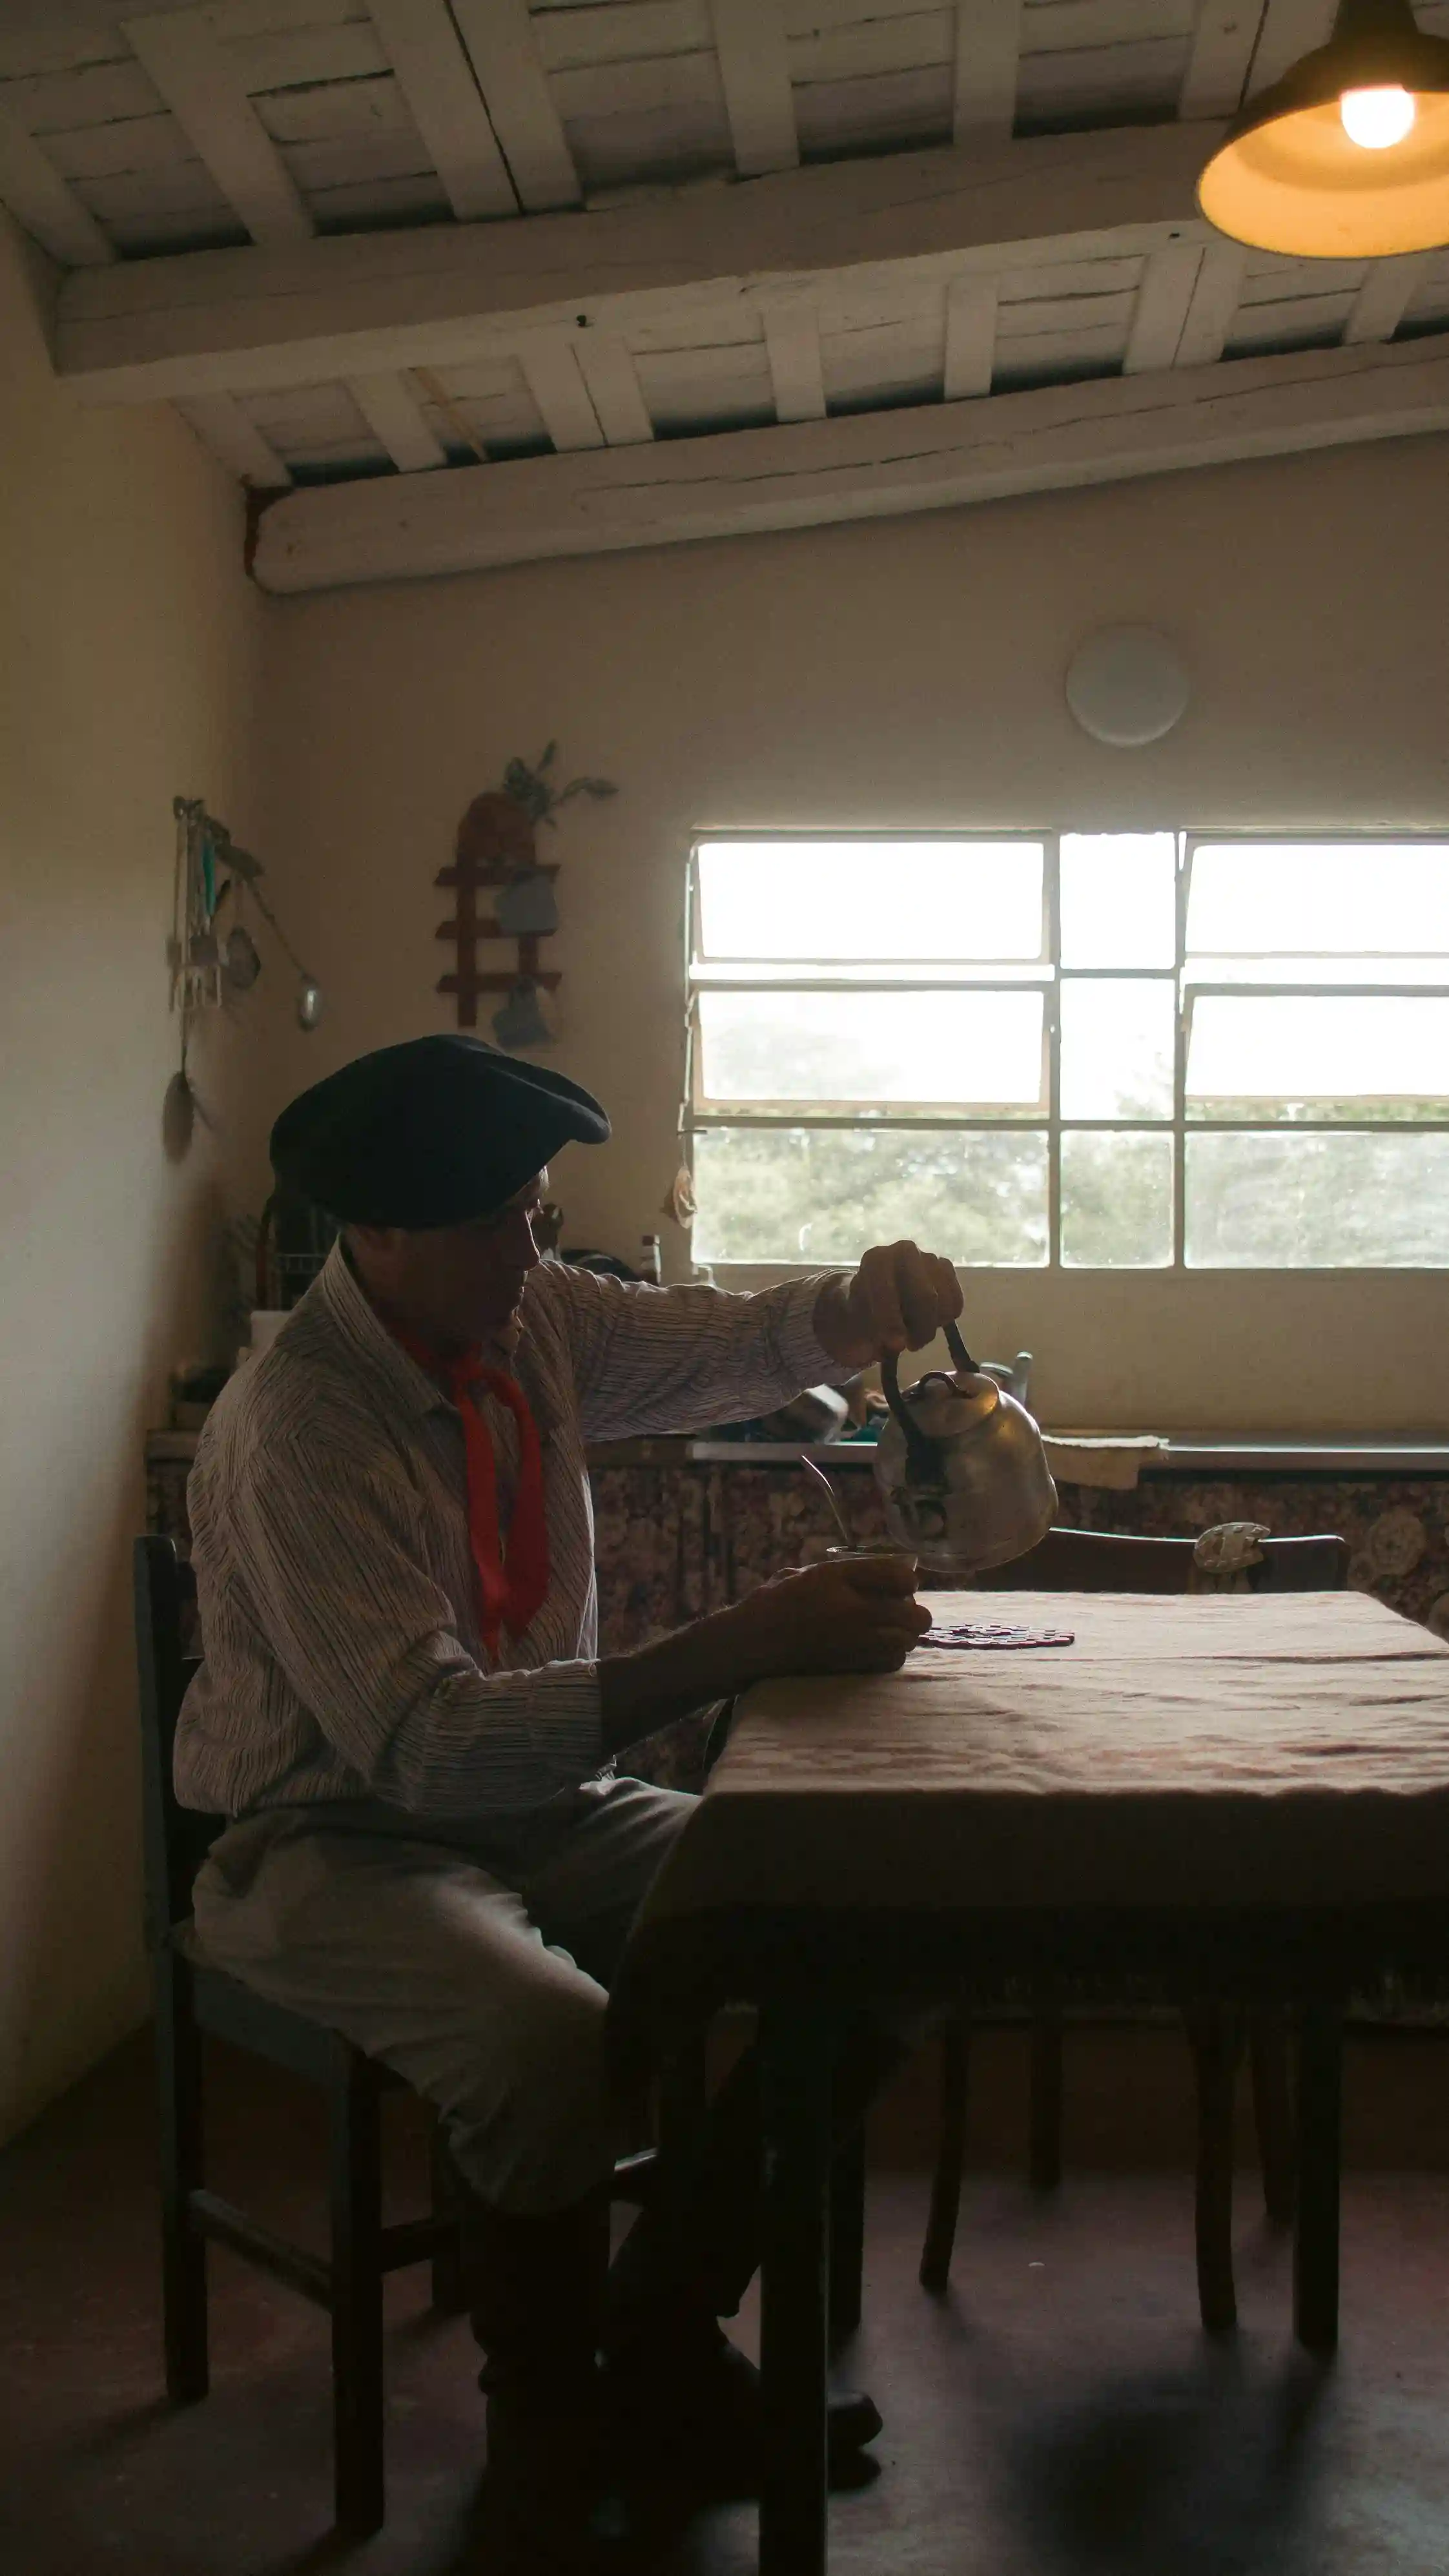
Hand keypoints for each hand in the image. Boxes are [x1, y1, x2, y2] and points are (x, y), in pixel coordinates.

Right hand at [723, 1554, 930, 1683]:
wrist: (748, 1644)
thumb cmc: (769, 1604)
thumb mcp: (800, 1574)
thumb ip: (838, 1574)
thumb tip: (875, 1574)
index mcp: (837, 1578)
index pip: (897, 1574)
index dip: (907, 1579)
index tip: (901, 1584)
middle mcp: (851, 1609)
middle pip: (912, 1612)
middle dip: (914, 1612)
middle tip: (904, 1613)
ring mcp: (852, 1641)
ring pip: (906, 1640)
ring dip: (904, 1635)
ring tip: (891, 1632)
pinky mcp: (849, 1666)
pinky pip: (891, 1662)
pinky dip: (891, 1656)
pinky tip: (879, 1651)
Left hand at [813, 1241, 963, 1368]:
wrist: (881, 1293)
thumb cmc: (868, 1307)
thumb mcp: (861, 1319)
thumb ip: (874, 1332)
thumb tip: (893, 1346)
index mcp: (876, 1259)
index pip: (887, 1290)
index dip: (892, 1321)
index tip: (896, 1346)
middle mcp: (904, 1251)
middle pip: (925, 1296)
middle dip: (921, 1328)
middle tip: (912, 1346)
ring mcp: (929, 1257)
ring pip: (943, 1302)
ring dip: (932, 1327)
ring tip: (916, 1336)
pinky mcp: (946, 1268)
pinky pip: (955, 1302)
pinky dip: (945, 1319)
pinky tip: (929, 1321)